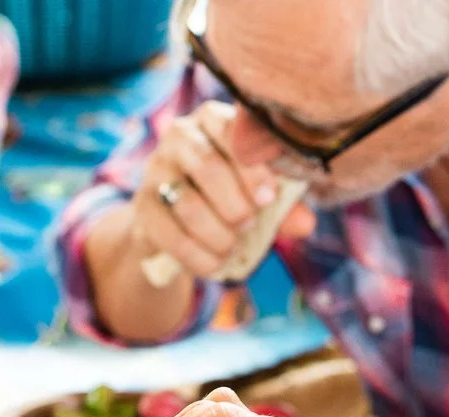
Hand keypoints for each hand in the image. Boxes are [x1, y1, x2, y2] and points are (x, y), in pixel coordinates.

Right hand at [129, 102, 315, 279]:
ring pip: (188, 205)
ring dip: (218, 235)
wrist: (182, 222)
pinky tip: (215, 263)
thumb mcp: (261, 195)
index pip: (231, 132)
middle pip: (207, 169)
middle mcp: (180, 136)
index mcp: (215, 120)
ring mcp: (155, 170)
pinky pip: (170, 235)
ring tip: (233, 246)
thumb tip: (306, 224)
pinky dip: (198, 255)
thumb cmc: (232, 196)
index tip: (267, 200)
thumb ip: (284, 205)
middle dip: (235, 207)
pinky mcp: (141, 207)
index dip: (251, 170)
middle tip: (248, 224)